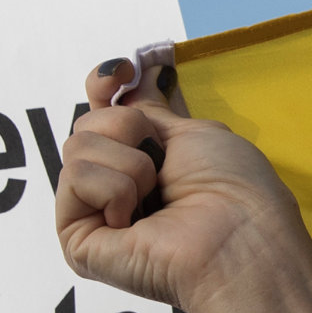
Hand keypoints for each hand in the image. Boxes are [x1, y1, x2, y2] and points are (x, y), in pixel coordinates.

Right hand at [55, 62, 311, 312]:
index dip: (103, 83)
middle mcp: (116, 182)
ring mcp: (94, 210)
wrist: (238, 239)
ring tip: (155, 197)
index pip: (100, 107)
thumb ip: (151, 112)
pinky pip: (73, 178)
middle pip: (87, 123)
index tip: (122, 73)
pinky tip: (133, 219)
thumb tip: (133, 79)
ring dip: (128, 163)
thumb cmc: (234, 188)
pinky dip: (112, 187)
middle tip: (162, 165)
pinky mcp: (77, 237)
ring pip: (76, 146)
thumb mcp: (193, 133)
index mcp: (145, 157)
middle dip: (128, 129)